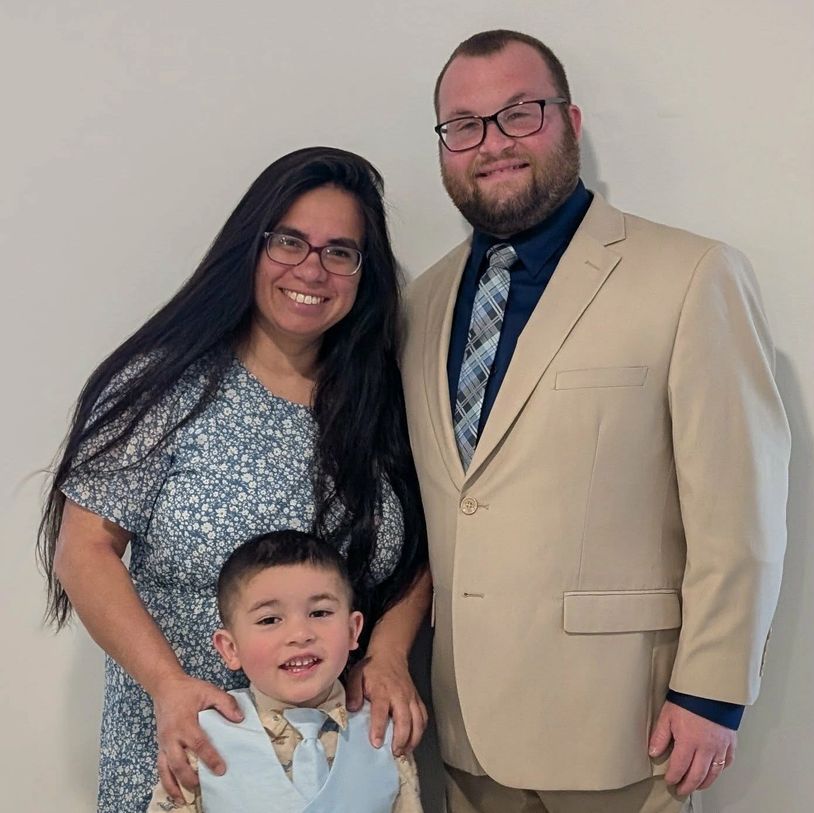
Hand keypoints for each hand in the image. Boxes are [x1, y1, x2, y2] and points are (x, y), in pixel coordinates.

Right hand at [152, 673, 242, 804]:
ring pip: (166, 769)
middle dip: (191, 778)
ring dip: (174, 786)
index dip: (210, 758)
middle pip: (179, 763)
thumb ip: (225, 703)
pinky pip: (161, 767)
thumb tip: (239, 719)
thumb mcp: (209, 691)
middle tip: (205, 787)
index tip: (221, 770)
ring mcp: (163, 743)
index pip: (199, 745)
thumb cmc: (188, 690)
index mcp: (185, 724)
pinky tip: (173, 791)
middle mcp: (171, 737)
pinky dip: (166, 781)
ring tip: (184, 799)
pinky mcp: (160, 746)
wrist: (165, 687)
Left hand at [346, 650, 427, 755]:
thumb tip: (352, 709)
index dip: (379, 728)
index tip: (376, 743)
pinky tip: (414, 740)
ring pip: (417, 720)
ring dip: (413, 738)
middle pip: (404, 719)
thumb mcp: (357, 675)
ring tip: (405, 752)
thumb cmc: (372, 668)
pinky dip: (421, 730)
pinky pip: (423, 716)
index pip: (381, 711)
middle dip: (401, 738)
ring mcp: (411, 697)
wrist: (390, 654)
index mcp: (382, 690)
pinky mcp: (417, 699)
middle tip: (395, 753)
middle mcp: (399, 695)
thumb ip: (353, 693)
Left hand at [649, 700, 735, 794]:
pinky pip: (727, 762)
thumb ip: (660, 736)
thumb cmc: (688, 700)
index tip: (669, 781)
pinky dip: (720, 770)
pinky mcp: (730, 742)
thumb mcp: (667, 715)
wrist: (711, 689)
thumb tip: (653, 752)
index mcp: (689, 742)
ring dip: (704, 782)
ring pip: (713, 773)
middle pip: (697, 776)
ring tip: (696, 786)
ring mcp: (720, 747)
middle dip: (688, 786)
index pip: (680, 767)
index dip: (673, 777)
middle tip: (681, 790)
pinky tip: (714, 771)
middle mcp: (706, 749)